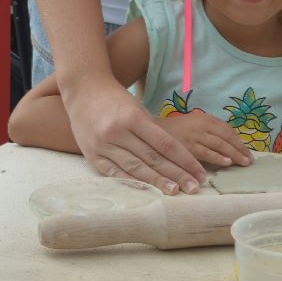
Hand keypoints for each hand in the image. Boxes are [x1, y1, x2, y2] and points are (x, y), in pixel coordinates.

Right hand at [63, 75, 206, 193]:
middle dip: (176, 175)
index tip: (199, 173)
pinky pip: (115, 173)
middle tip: (194, 188)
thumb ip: (151, 130)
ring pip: (135, 168)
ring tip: (175, 192)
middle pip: (153, 158)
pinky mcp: (92, 155)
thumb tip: (174, 156)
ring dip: (157, 182)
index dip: (185, 160)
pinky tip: (146, 191)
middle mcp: (118, 132)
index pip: (165, 144)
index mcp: (133, 117)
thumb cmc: (114, 97)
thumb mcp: (135, 106)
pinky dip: (132, 183)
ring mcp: (103, 145)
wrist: (82, 89)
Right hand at [158, 110, 253, 167]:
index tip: (247, 151)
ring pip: (219, 144)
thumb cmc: (173, 131)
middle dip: (239, 148)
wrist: (149, 131)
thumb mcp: (192, 126)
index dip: (238, 141)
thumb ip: (207, 133)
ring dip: (233, 154)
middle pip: (226, 137)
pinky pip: (205, 152)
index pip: (226, 129)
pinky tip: (226, 162)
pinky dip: (217, 157)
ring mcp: (194, 135)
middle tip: (249, 160)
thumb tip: (227, 148)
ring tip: (243, 163)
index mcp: (203, 118)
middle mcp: (200, 124)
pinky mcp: (186, 147)